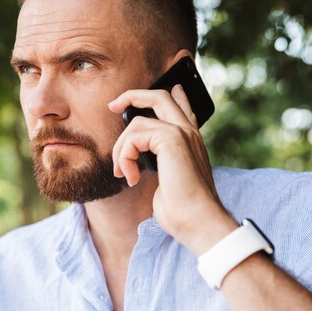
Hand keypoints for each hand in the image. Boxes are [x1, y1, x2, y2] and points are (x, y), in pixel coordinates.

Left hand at [108, 85, 237, 254]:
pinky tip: (130, 178)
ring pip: (137, 122)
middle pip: (160, 97)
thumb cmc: (183, 210)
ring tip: (122, 172)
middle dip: (133, 96)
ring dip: (121, 149)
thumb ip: (160, 165)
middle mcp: (189, 133)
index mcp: (192, 142)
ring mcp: (182, 133)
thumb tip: (139, 161)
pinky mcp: (171, 139)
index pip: (185, 109)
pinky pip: (133, 137)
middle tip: (113, 105)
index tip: (174, 88)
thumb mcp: (169, 183)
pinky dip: (124, 158)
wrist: (198, 221)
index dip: (178, 96)